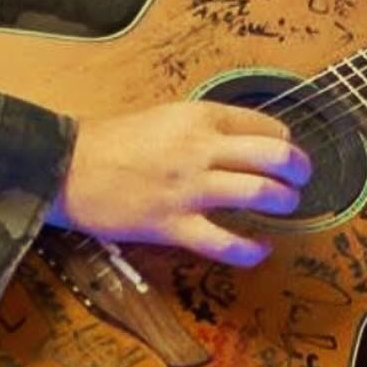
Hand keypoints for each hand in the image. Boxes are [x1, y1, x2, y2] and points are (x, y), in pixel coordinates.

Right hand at [45, 100, 310, 265]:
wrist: (66, 167)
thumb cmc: (110, 142)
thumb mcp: (164, 116)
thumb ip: (203, 128)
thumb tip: (243, 143)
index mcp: (199, 117)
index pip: (264, 125)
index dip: (284, 141)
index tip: (284, 154)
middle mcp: (200, 149)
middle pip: (274, 156)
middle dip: (299, 169)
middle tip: (300, 179)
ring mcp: (188, 188)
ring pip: (259, 194)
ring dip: (283, 202)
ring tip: (285, 207)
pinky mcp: (172, 225)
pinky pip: (225, 242)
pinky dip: (250, 250)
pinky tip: (260, 250)